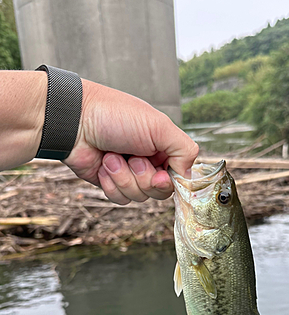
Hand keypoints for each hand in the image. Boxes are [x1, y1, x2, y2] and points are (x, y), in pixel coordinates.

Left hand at [64, 80, 197, 204]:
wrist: (74, 121)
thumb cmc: (114, 115)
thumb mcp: (159, 126)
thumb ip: (185, 150)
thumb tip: (187, 176)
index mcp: (163, 146)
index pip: (179, 176)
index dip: (170, 181)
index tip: (161, 176)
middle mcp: (149, 161)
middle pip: (160, 191)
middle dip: (144, 177)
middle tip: (133, 157)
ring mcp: (129, 174)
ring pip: (139, 196)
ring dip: (124, 177)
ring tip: (112, 156)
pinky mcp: (111, 183)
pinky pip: (120, 199)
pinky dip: (111, 183)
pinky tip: (103, 165)